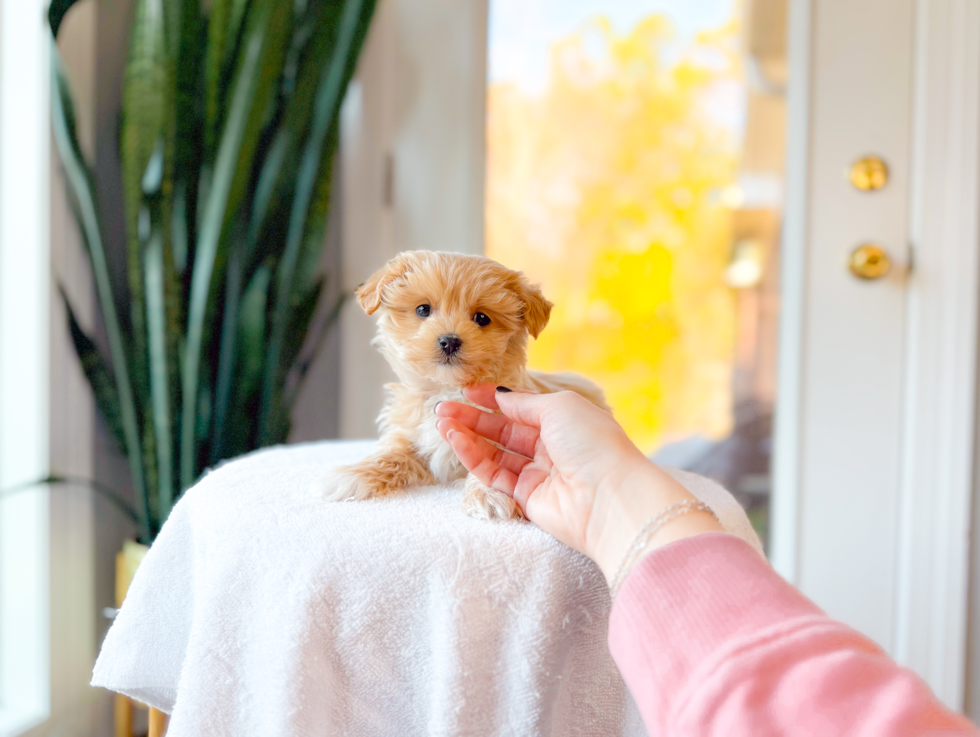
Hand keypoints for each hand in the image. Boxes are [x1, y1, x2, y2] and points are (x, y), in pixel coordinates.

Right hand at [435, 385, 721, 581]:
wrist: (610, 499)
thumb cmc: (592, 443)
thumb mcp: (559, 408)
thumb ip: (524, 403)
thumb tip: (500, 396)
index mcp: (564, 420)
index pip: (522, 407)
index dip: (493, 399)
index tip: (466, 391)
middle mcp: (551, 446)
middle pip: (504, 429)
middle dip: (473, 418)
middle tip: (443, 408)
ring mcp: (539, 473)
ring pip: (495, 453)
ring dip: (467, 437)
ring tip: (442, 423)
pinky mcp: (527, 498)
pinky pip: (495, 475)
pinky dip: (474, 458)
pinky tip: (457, 441)